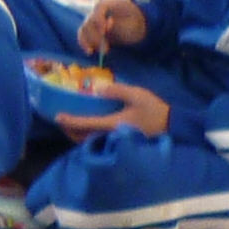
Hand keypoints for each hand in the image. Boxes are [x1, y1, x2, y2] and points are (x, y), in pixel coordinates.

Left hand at [54, 80, 169, 140]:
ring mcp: (113, 140)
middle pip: (82, 137)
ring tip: (71, 122)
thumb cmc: (154, 110)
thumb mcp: (138, 95)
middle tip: (62, 119)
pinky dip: (87, 134)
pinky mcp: (117, 140)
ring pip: (88, 140)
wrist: (171, 126)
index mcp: (111, 124)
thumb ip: (118, 90)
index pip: (85, 124)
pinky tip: (87, 125)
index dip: (70, 121)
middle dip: (69, 129)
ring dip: (77, 133)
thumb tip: (98, 88)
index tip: (57, 117)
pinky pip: (96, 140)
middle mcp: (109, 135)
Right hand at [76, 0, 146, 56]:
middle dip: (96, 36)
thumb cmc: (136, 21)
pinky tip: (90, 52)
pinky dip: (85, 43)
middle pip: (89, 21)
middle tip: (106, 48)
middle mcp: (97, 10)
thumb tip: (107, 25)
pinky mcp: (90, 30)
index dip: (99, 20)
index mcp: (108, 3)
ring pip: (83, 30)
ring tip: (100, 51)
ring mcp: (92, 20)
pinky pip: (83, 35)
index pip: (99, 9)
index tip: (104, 31)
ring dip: (89, 42)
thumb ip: (119, 23)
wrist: (136, 24)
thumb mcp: (132, 22)